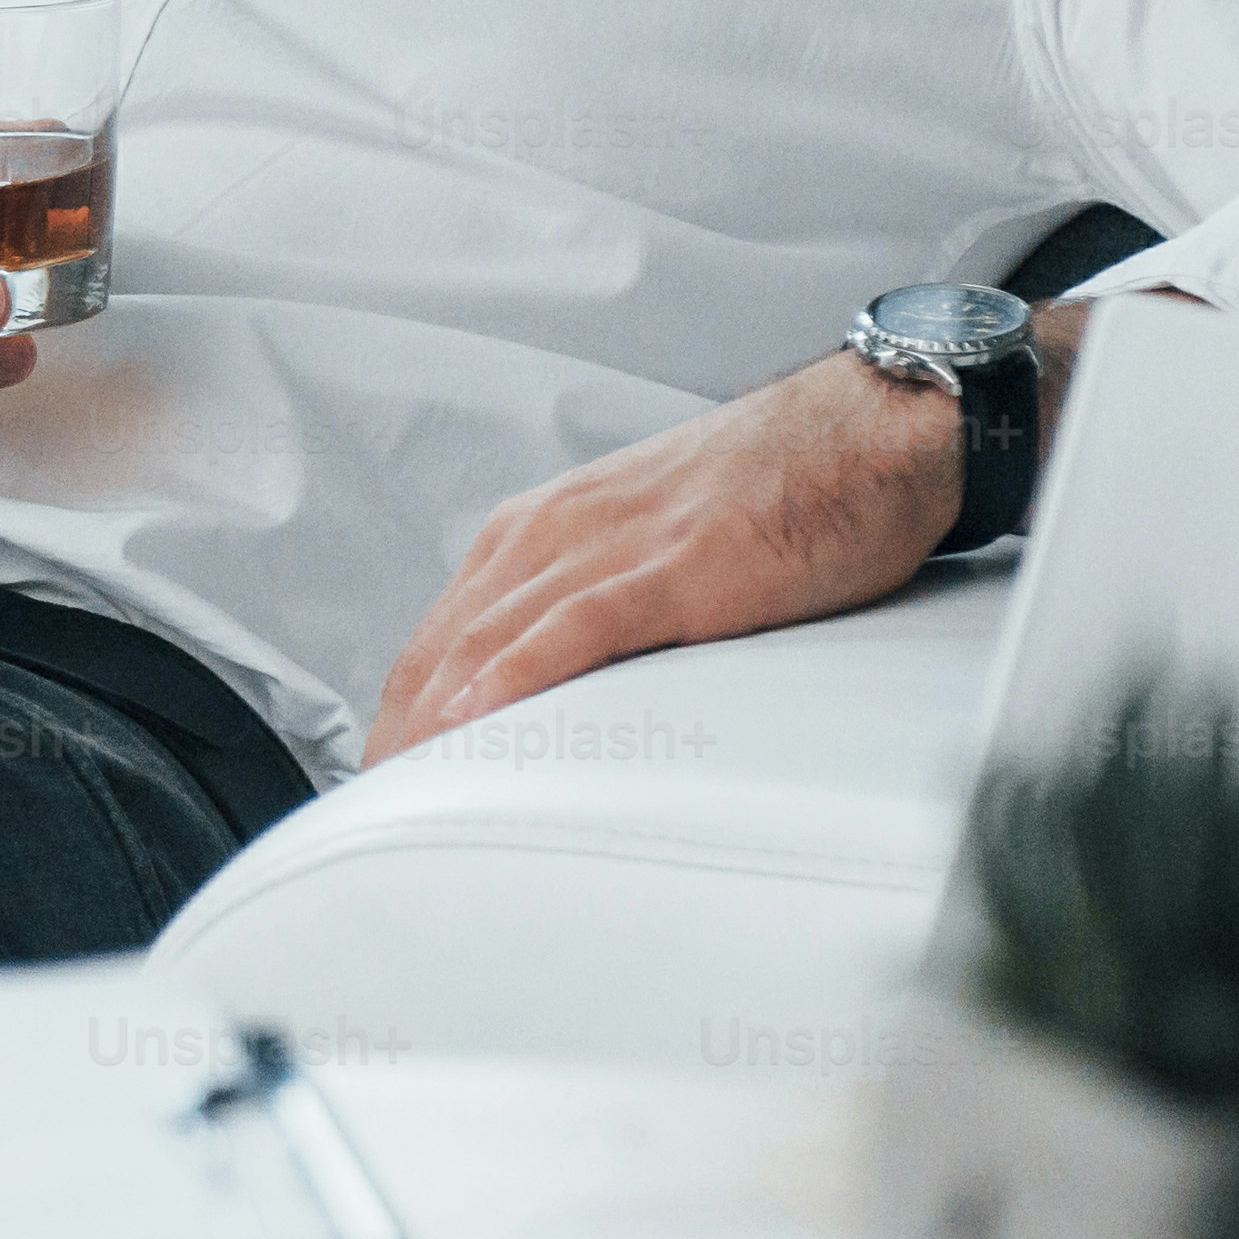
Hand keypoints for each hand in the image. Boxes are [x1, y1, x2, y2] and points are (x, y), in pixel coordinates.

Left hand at [365, 309, 1094, 756]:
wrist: (871, 431)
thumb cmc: (775, 491)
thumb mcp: (653, 546)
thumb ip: (594, 606)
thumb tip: (555, 689)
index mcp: (544, 528)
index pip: (441, 634)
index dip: (400, 709)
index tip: (378, 775)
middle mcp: (555, 531)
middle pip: (443, 646)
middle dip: (399, 730)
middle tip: (367, 807)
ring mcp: (612, 546)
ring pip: (492, 640)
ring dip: (436, 718)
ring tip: (398, 787)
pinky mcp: (675, 568)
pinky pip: (578, 627)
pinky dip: (520, 673)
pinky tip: (479, 717)